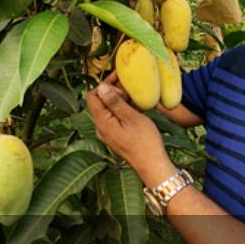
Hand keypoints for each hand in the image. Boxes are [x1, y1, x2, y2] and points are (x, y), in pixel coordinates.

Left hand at [85, 71, 174, 185]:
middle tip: (131, 89)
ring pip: (108, 110)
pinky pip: (114, 119)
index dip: (104, 84)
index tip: (119, 78)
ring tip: (135, 97)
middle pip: (99, 102)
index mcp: (102, 121)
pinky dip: (122, 110)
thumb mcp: (131, 117)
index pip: (92, 96)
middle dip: (113, 92)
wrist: (152, 165)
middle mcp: (100, 128)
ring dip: (119, 101)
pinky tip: (135, 109)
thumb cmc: (145, 141)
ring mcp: (107, 134)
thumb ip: (114, 102)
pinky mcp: (115, 137)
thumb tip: (100, 87)